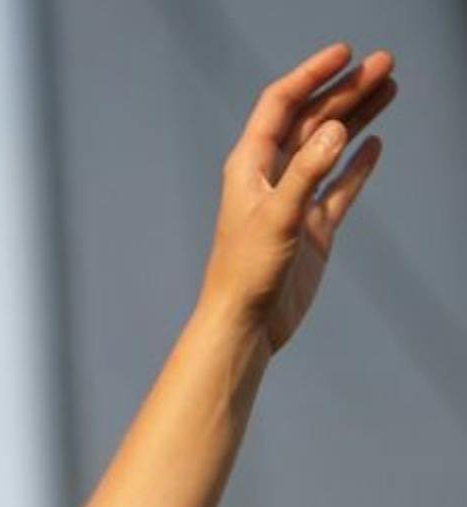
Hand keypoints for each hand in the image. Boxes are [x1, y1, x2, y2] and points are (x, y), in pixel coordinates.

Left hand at [201, 42, 393, 353]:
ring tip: (389, 87)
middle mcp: (270, 178)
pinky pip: (338, 186)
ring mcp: (293, 201)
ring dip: (357, 117)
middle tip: (386, 63)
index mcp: (250, 166)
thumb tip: (334, 129)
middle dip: (346, 90)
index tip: (345, 53)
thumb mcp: (277, 217)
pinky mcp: (312, 227)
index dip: (311, 75)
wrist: (247, 324)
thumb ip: (306, 172)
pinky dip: (357, 164)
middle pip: (311, 120)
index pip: (280, 105)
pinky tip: (374, 143)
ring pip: (329, 147)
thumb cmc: (247, 273)